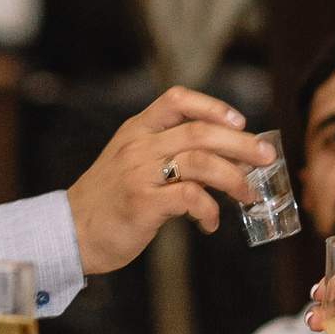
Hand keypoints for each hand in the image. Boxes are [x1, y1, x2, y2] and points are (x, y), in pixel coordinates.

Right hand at [65, 88, 275, 274]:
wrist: (68, 233)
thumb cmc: (107, 202)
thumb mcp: (129, 164)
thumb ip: (165, 154)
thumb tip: (222, 159)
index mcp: (136, 131)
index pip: (176, 100)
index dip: (213, 107)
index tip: (239, 122)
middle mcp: (138, 146)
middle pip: (200, 132)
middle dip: (241, 144)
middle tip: (266, 158)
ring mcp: (139, 174)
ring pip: (200, 162)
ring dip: (233, 178)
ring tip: (247, 195)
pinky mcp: (142, 203)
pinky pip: (190, 197)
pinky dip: (209, 210)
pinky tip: (210, 223)